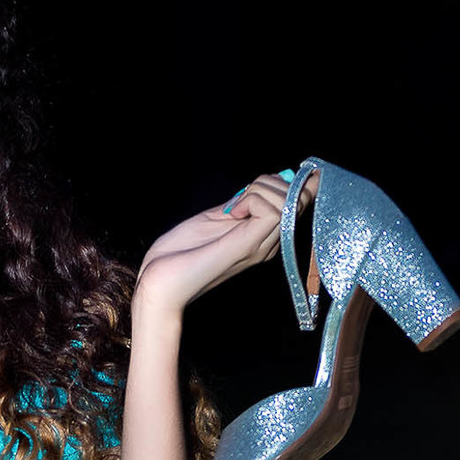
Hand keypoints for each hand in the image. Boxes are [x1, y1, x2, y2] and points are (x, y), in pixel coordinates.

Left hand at [134, 170, 319, 315]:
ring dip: (259, 189)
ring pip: (289, 200)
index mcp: (264, 238)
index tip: (254, 186)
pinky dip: (252, 199)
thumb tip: (277, 176)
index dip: (288, 182)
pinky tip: (230, 213)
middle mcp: (269, 244)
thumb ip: (245, 201)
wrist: (159, 282)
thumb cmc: (181, 251)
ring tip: (232, 208)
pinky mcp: (247, 245)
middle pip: (299, 196)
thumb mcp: (219, 216)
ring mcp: (261, 246)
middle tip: (237, 199)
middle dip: (270, 182)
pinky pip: (274, 209)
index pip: (300, 200)